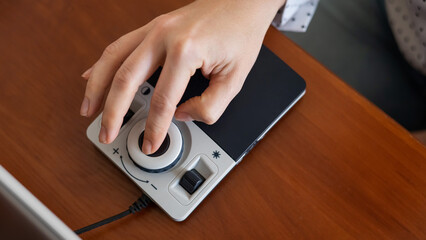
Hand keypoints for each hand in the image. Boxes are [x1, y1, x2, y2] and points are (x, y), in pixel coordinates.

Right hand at [80, 0, 285, 153]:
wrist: (242, 2)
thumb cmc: (240, 33)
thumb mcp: (235, 78)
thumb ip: (210, 106)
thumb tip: (182, 116)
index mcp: (186, 50)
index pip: (162, 100)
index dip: (154, 127)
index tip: (150, 143)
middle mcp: (163, 36)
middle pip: (125, 79)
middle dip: (112, 112)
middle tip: (106, 134)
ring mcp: (155, 29)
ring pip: (113, 59)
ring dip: (96, 87)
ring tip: (88, 110)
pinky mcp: (153, 27)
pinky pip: (119, 46)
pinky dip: (103, 64)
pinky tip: (91, 77)